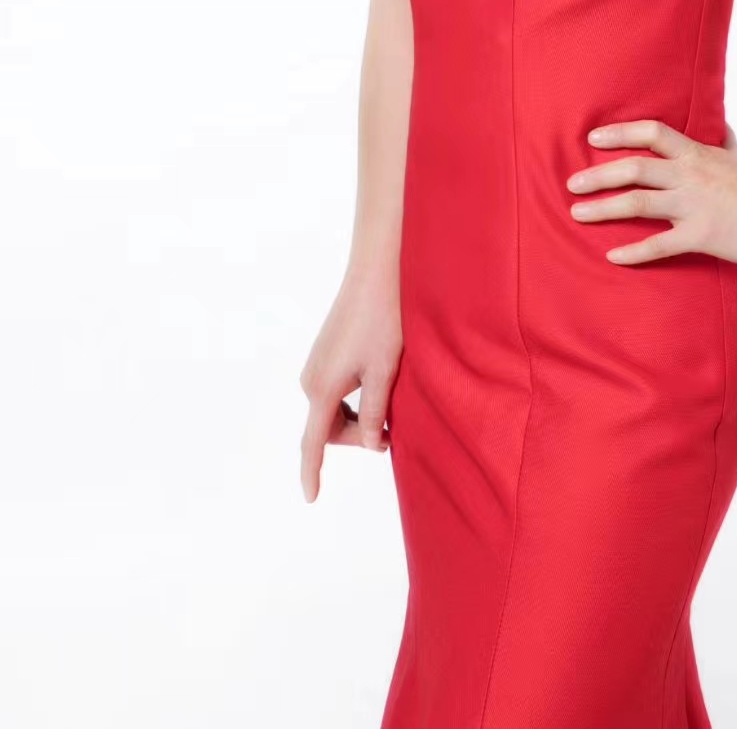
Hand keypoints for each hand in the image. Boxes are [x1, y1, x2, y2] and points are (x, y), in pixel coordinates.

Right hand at [298, 265, 401, 502]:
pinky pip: (336, 391)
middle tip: (393, 430)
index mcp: (323, 388)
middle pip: (330, 429)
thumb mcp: (385, 371)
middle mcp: (312, 378)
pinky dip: (355, 398)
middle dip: (358, 435)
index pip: (313, 442)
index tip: (311, 498)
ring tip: (391, 399)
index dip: (312, 472)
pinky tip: (379, 381)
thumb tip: (367, 446)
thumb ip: (375, 412)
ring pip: (334, 410)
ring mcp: (316, 364)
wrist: (377, 271)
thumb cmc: (385, 320)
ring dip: (359, 416)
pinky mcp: (325, 352)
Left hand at [566, 117, 736, 266]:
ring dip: (603, 208)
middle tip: (571, 184)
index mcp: (695, 154)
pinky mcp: (700, 234)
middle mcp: (689, 176)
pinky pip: (659, 244)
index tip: (593, 138)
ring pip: (638, 203)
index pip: (651, 133)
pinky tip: (612, 256)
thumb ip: (724, 139)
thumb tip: (721, 122)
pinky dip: (633, 252)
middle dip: (598, 175)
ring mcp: (693, 205)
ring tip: (577, 214)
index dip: (620, 133)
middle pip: (634, 168)